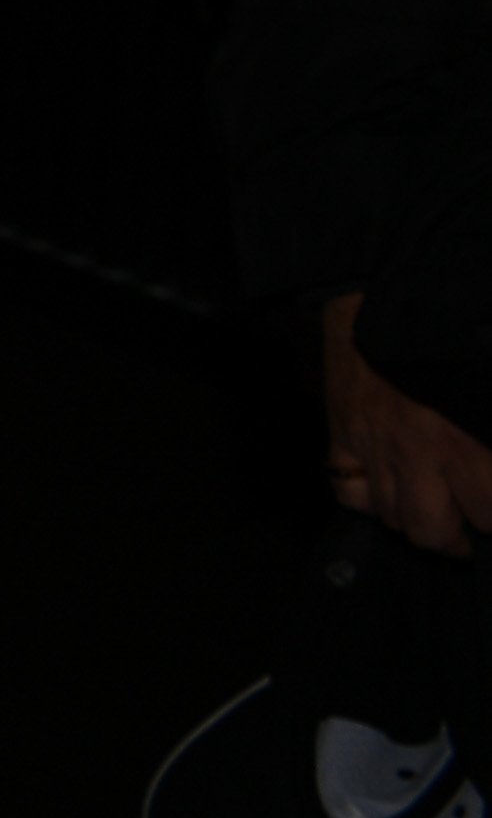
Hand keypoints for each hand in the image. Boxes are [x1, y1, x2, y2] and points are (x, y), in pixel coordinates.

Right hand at [324, 297, 491, 555]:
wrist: (385, 280)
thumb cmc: (454, 331)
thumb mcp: (490, 376)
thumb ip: (491, 431)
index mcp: (468, 442)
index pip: (489, 515)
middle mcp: (418, 453)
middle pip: (432, 532)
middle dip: (458, 537)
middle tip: (471, 519)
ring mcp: (372, 445)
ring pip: (390, 515)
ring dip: (416, 518)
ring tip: (434, 505)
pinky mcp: (340, 430)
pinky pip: (346, 487)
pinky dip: (365, 495)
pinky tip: (385, 485)